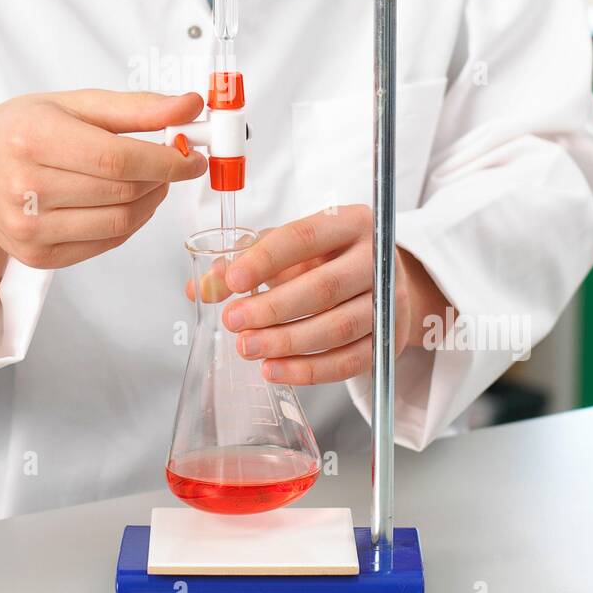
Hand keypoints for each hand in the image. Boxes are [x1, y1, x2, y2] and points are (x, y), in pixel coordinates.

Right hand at [0, 89, 207, 270]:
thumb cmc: (21, 131)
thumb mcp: (72, 103)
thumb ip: (135, 107)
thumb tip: (191, 106)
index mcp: (32, 138)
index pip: (117, 158)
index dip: (166, 160)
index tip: (194, 154)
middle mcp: (25, 187)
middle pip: (122, 191)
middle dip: (162, 177)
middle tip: (175, 161)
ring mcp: (29, 228)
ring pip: (120, 222)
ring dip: (151, 201)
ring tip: (151, 180)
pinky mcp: (37, 256)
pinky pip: (106, 243)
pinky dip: (131, 222)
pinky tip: (127, 201)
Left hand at [218, 204, 448, 385]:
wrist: (382, 280)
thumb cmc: (327, 258)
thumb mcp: (290, 249)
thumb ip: (246, 261)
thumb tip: (202, 286)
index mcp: (350, 222)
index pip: (305, 237)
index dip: (265, 259)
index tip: (232, 279)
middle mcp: (376, 259)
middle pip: (325, 287)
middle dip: (273, 308)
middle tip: (234, 321)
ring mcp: (389, 301)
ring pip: (339, 327)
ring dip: (288, 342)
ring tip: (248, 347)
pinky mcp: (390, 338)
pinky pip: (350, 360)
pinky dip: (310, 370)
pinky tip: (276, 369)